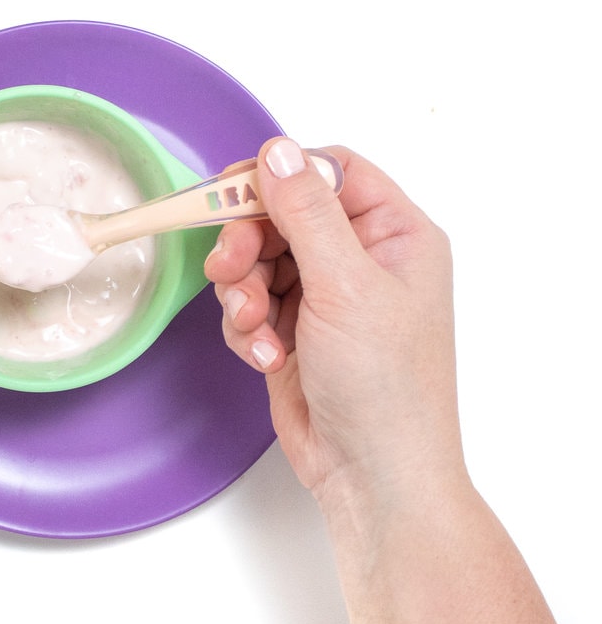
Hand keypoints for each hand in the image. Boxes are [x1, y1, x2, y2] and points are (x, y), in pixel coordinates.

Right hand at [204, 137, 464, 505]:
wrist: (370, 474)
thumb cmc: (384, 385)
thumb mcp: (346, 287)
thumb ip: (307, 213)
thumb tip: (277, 149)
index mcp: (394, 234)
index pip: (331, 173)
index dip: (281, 176)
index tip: (233, 192)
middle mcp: (360, 260)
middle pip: (282, 216)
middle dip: (248, 244)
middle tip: (228, 268)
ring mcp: (325, 297)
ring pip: (257, 261)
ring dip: (243, 292)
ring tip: (254, 326)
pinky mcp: (292, 331)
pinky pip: (250, 305)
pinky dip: (247, 328)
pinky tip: (266, 356)